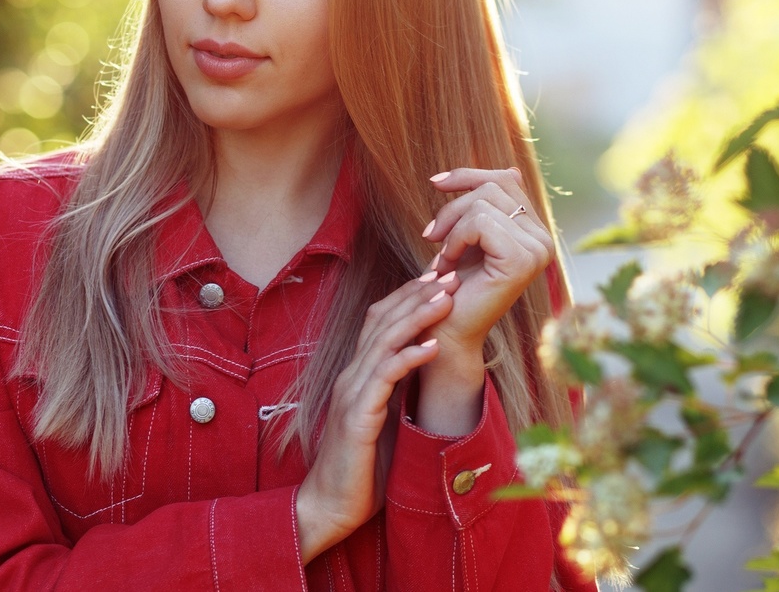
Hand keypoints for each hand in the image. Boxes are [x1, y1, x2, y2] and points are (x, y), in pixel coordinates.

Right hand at [295, 270, 460, 562]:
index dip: (408, 297)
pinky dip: (409, 357)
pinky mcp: (357, 417)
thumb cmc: (361, 468)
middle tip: (449, 272)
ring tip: (446, 296)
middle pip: (383, 321)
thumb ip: (398, 392)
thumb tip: (427, 370)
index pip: (382, 323)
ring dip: (417, 316)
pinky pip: (385, 378)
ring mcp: (352, 394)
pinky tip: (433, 345)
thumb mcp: (385, 420)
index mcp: (358, 375)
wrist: (329, 505)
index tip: (439, 278)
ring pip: (384, 342)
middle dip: (417, 294)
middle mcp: (351, 376)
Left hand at [420, 167, 554, 366]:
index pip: (505, 179)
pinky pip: (478, 223)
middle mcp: (544, 240)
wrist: (446, 329)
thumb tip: (512, 168)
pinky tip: (447, 264)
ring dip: (450, 227)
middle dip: (452, 206)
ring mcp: (537, 251)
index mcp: (536, 232)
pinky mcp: (521, 261)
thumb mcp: (471, 234)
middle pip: (493, 186)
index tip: (435, 183)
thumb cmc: (453, 285)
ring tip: (441, 257)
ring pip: (482, 202)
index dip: (468, 175)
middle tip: (431, 236)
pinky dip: (454, 239)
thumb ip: (490, 203)